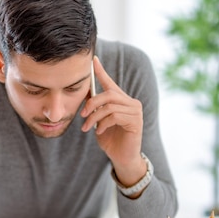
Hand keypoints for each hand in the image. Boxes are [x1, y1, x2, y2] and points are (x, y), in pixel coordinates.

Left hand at [81, 56, 145, 186]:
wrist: (121, 157)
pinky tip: (100, 132)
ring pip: (110, 106)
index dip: (101, 71)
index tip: (92, 60)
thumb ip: (95, 108)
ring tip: (87, 128)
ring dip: (95, 117)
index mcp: (121, 101)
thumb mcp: (98, 121)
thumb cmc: (110, 139)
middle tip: (83, 115)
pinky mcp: (136, 121)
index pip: (110, 82)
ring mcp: (135, 111)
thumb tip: (85, 94)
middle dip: (92, 103)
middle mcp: (131, 102)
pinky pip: (115, 116)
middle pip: (109, 93)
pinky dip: (103, 124)